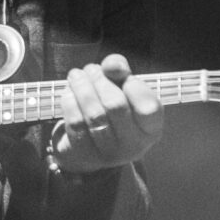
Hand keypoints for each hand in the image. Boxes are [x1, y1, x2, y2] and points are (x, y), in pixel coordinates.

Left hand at [51, 54, 162, 173]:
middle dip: (99, 80)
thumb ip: (121, 70)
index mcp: (151, 129)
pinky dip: (70, 102)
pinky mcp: (86, 155)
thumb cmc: (111, 107)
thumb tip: (112, 65)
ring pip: (93, 114)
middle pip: (116, 106)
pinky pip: (76, 123)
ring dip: (81, 87)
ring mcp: (110, 154)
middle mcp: (134, 145)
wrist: (89, 142)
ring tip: (76, 75)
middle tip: (90, 68)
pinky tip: (69, 92)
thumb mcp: (121, 87)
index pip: (148, 107)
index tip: (118, 73)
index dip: (133, 86)